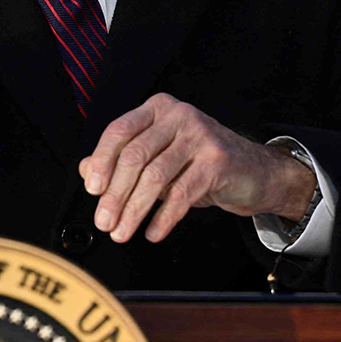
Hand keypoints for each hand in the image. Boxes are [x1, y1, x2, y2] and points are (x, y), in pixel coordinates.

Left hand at [76, 94, 317, 244]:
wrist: (253, 172)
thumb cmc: (199, 164)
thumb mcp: (158, 158)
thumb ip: (122, 161)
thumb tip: (87, 172)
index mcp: (158, 109)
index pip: (120, 131)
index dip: (102, 161)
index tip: (92, 190)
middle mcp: (178, 116)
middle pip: (135, 156)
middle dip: (115, 194)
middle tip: (104, 222)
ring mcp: (200, 136)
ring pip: (156, 176)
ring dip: (134, 210)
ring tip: (122, 232)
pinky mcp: (217, 161)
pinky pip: (182, 193)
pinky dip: (164, 217)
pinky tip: (153, 232)